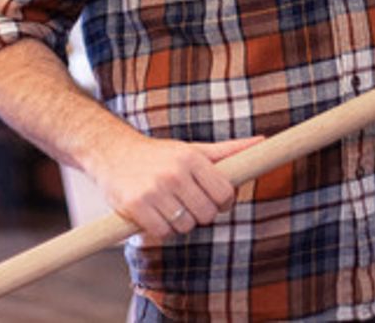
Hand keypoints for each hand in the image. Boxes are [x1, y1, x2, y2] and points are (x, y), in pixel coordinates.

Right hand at [89, 132, 262, 239]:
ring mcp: (155, 190)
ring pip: (186, 226)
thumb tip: (262, 142)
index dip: (222, 202)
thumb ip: (227, 151)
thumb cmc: (160, 155)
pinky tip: (155, 214)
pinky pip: (163, 233)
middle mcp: (174, 172)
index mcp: (191, 157)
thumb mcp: (193, 149)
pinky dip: (161, 229)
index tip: (213, 199)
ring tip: (169, 206)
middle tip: (187, 202)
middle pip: (206, 214)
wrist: (113, 152)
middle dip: (200, 213)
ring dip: (180, 223)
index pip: (224, 194)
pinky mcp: (136, 206)